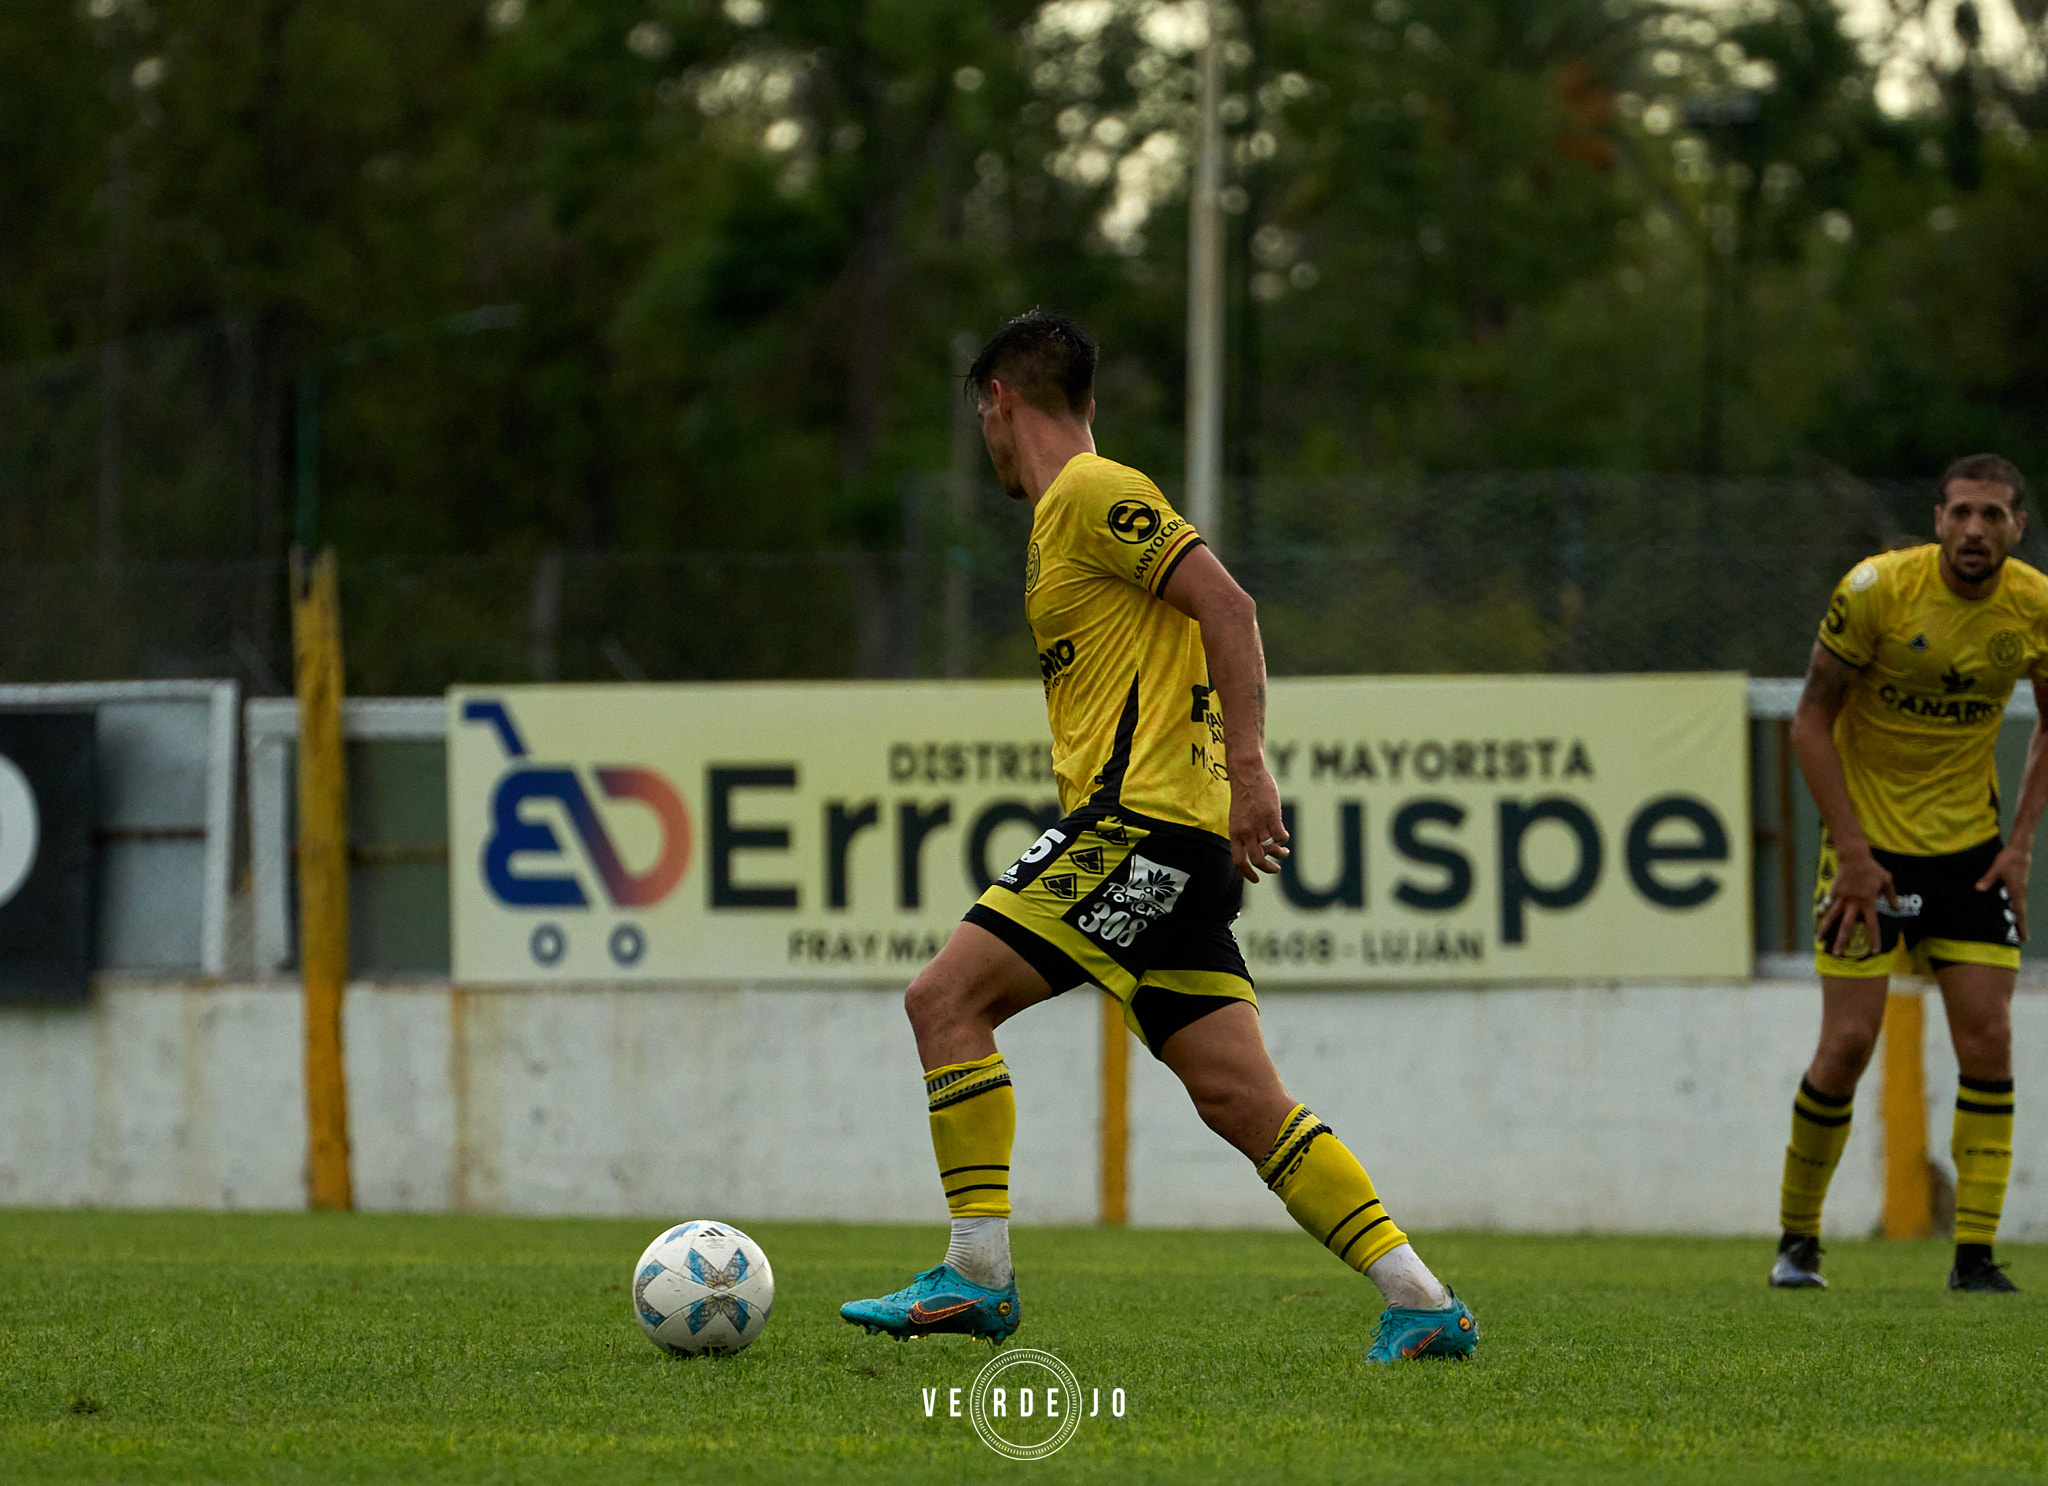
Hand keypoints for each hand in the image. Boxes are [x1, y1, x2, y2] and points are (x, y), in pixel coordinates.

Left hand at [1229, 764, 1289, 881]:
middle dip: (1268, 869)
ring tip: (1283, 852)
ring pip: (1272, 848)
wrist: (1247, 775)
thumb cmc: (1243, 797)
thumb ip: (1244, 834)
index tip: (1255, 880)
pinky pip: (1281, 837)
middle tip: (1276, 870)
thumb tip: (1259, 851)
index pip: (1239, 860)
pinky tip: (1283, 835)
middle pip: (1257, 859)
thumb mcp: (1237, 819)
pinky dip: (1283, 839)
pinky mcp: (1272, 816)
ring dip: (1279, 854)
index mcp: (1235, 833)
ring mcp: (1259, 824)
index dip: (1247, 873)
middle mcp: (1246, 831)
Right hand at [1817, 847, 1897, 957]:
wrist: (1854, 858)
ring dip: (1825, 931)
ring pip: (1832, 919)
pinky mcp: (1833, 893)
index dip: (1873, 939)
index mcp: (1868, 903)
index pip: (1872, 926)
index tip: (1874, 951)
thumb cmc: (1872, 869)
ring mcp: (1842, 899)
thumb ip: (1891, 895)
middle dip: (1841, 942)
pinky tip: (1817, 920)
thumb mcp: (1887, 880)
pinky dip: (1822, 914)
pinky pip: (1827, 906)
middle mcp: (1854, 904)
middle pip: (1846, 927)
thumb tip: (1895, 907)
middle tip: (1837, 955)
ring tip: (1818, 941)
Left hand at [1974, 844, 2030, 940]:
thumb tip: (1978, 889)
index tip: (2024, 938)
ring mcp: (2021, 887)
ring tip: (2018, 927)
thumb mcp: (1995, 869)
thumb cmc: (2008, 858)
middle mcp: (2020, 891)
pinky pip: (2018, 899)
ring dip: (2019, 917)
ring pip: (2020, 906)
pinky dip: (2017, 907)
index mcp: (2016, 891)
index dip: (2020, 925)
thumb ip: (1987, 879)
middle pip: (2021, 912)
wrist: (2020, 848)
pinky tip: (2012, 909)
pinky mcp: (2020, 883)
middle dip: (2021, 925)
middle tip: (2024, 939)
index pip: (2019, 912)